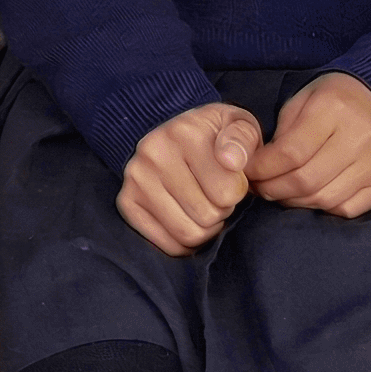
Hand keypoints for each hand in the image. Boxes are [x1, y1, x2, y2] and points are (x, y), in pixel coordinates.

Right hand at [117, 102, 263, 257]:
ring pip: (187, 234)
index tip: (231, 178)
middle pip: (207, 216)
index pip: (227, 192)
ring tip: (203, 205)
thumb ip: (244, 138)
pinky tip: (187, 218)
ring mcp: (136, 179)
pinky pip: (167, 245)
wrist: (179, 137)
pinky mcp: (127, 202)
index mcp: (184, 132)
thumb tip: (232, 160)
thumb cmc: (217, 137)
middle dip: (221, 211)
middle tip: (216, 194)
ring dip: (205, 229)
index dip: (238, 192)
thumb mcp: (240, 126)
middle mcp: (153, 153)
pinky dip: (185, 243)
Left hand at [244, 72, 370, 217]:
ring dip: (294, 202)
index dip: (263, 169)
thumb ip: (281, 135)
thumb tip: (260, 171)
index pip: (290, 153)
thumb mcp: (301, 102)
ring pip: (325, 199)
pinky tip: (310, 196)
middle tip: (259, 187)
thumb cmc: (332, 100)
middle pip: (306, 181)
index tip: (247, 172)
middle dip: (273, 189)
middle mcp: (361, 137)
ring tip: (280, 193)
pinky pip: (346, 209)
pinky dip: (322, 208)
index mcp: (334, 109)